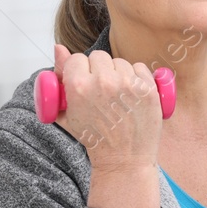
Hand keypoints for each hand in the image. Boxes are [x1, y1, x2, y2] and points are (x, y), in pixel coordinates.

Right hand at [51, 43, 164, 170]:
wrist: (123, 160)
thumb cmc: (94, 137)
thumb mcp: (66, 112)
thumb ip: (58, 79)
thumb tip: (58, 47)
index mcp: (79, 86)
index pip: (77, 58)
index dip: (80, 70)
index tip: (85, 82)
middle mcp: (104, 82)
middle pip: (99, 57)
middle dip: (99, 70)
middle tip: (102, 90)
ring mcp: (128, 85)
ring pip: (120, 62)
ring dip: (118, 73)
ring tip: (117, 95)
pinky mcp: (148, 89)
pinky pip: (140, 68)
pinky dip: (137, 77)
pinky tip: (132, 94)